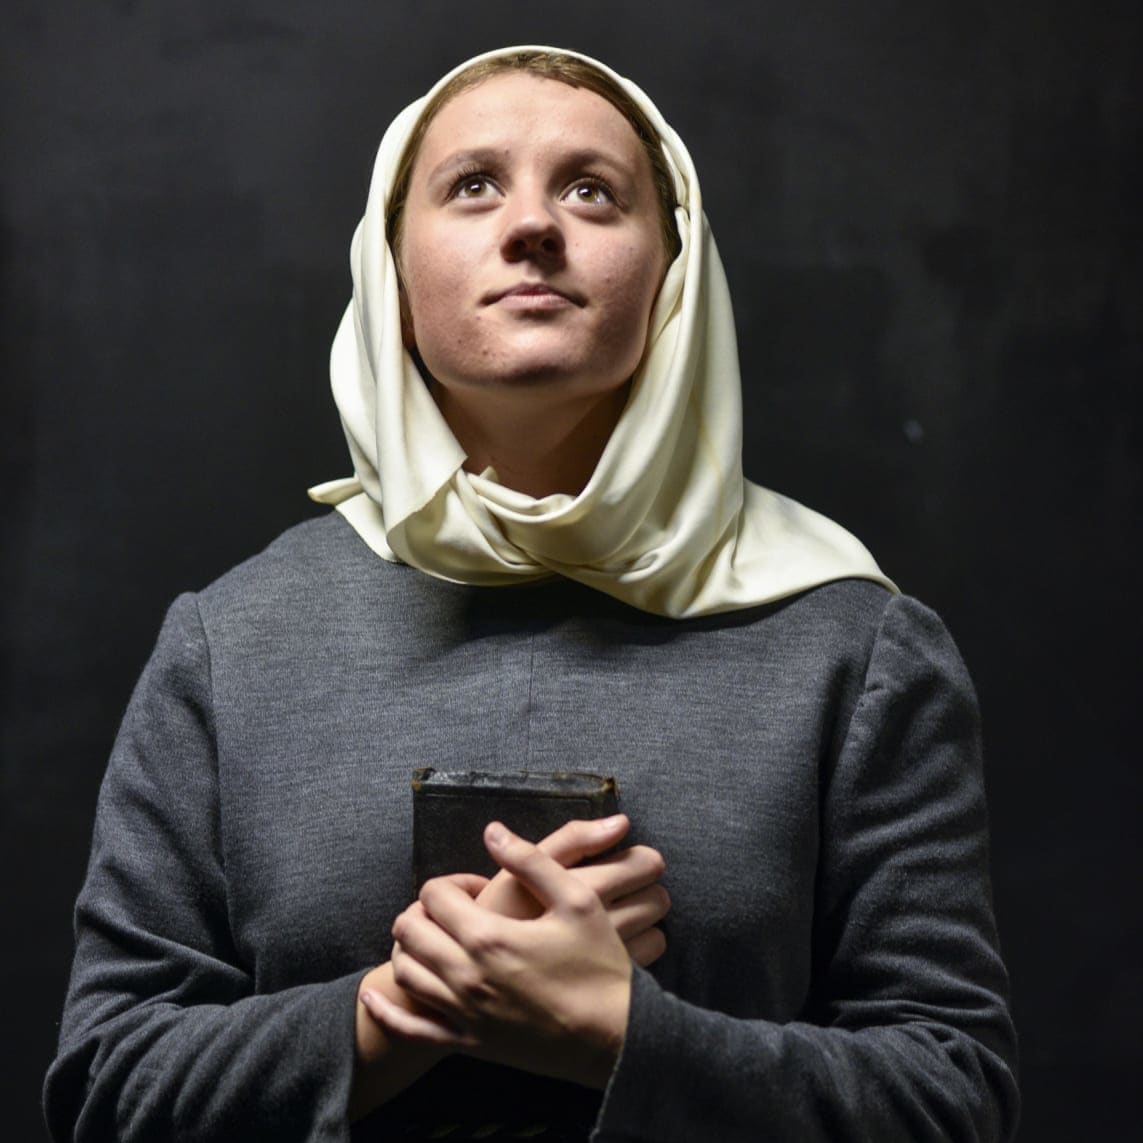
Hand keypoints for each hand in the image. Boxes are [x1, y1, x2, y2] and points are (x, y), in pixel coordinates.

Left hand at [367, 822, 656, 1087]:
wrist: (616, 1039)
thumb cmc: (601, 966)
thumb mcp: (577, 900)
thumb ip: (530, 860)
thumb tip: (492, 830)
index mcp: (489, 937)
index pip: (435, 893)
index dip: (452, 881)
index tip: (480, 886)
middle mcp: (466, 976)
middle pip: (409, 929)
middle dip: (425, 909)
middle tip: (457, 909)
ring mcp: (464, 1014)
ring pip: (405, 972)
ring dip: (410, 947)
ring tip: (438, 938)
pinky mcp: (469, 1043)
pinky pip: (411, 1030)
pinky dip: (385, 1011)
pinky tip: (373, 996)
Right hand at [476, 814, 668, 966]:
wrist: (484, 977)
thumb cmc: (503, 917)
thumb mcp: (525, 869)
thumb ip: (572, 840)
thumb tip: (622, 822)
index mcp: (582, 891)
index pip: (643, 864)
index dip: (640, 861)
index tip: (624, 864)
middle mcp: (603, 926)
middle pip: (657, 897)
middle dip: (645, 888)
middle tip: (623, 889)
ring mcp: (613, 959)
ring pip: (657, 926)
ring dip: (645, 916)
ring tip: (620, 912)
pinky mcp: (616, 981)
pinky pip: (651, 953)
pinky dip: (642, 942)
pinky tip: (618, 941)